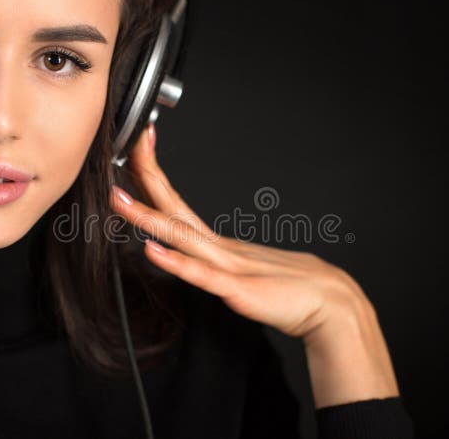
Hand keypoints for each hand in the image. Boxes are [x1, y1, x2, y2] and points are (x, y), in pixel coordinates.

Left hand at [109, 123, 400, 406]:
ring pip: (181, 236)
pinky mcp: (237, 290)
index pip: (177, 206)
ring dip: (147, 216)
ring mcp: (228, 266)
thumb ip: (220, 266)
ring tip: (118, 197)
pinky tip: (153, 250)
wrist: (330, 305)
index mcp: (220, 245)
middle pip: (175, 208)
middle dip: (147, 176)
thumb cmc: (292, 290)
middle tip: (126, 144)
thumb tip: (198, 259)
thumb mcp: (246, 274)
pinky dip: (177, 261)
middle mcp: (220, 248)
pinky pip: (202, 274)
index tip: (140, 150)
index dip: (155, 179)